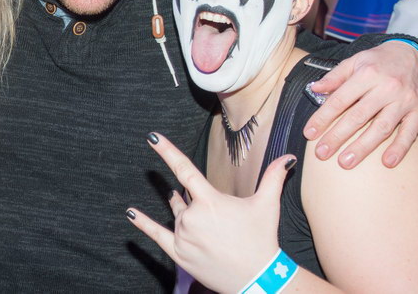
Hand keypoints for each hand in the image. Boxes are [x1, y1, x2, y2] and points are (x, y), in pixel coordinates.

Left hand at [127, 133, 293, 292]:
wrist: (257, 278)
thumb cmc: (261, 240)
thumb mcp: (267, 205)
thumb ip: (273, 177)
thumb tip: (288, 157)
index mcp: (210, 201)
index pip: (184, 169)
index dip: (167, 152)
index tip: (153, 138)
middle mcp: (192, 216)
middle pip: (185, 198)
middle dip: (198, 203)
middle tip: (219, 220)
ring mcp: (183, 235)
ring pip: (178, 215)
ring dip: (185, 212)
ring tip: (205, 224)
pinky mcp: (178, 253)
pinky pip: (156, 234)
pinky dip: (142, 223)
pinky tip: (130, 212)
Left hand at [304, 41, 417, 168]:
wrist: (413, 54)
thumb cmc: (379, 61)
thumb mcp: (354, 61)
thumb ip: (334, 77)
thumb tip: (314, 89)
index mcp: (367, 74)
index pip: (340, 100)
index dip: (322, 117)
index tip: (310, 133)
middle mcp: (386, 87)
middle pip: (358, 116)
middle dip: (338, 136)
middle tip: (322, 153)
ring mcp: (404, 100)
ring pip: (382, 127)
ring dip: (363, 147)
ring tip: (346, 162)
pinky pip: (410, 132)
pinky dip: (400, 148)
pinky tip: (387, 162)